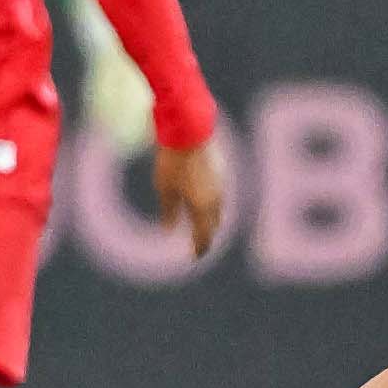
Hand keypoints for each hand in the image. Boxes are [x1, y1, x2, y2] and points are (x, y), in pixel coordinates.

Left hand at [153, 139, 225, 258]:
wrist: (189, 130)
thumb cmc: (173, 161)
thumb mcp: (165, 189)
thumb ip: (169, 211)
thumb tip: (168, 231)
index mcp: (203, 206)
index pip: (204, 235)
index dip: (199, 248)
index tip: (194, 257)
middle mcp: (217, 198)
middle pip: (214, 223)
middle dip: (206, 235)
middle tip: (198, 244)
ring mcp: (221, 183)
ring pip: (218, 208)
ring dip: (210, 218)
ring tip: (200, 224)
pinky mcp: (221, 170)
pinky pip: (218, 194)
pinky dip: (211, 203)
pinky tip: (202, 200)